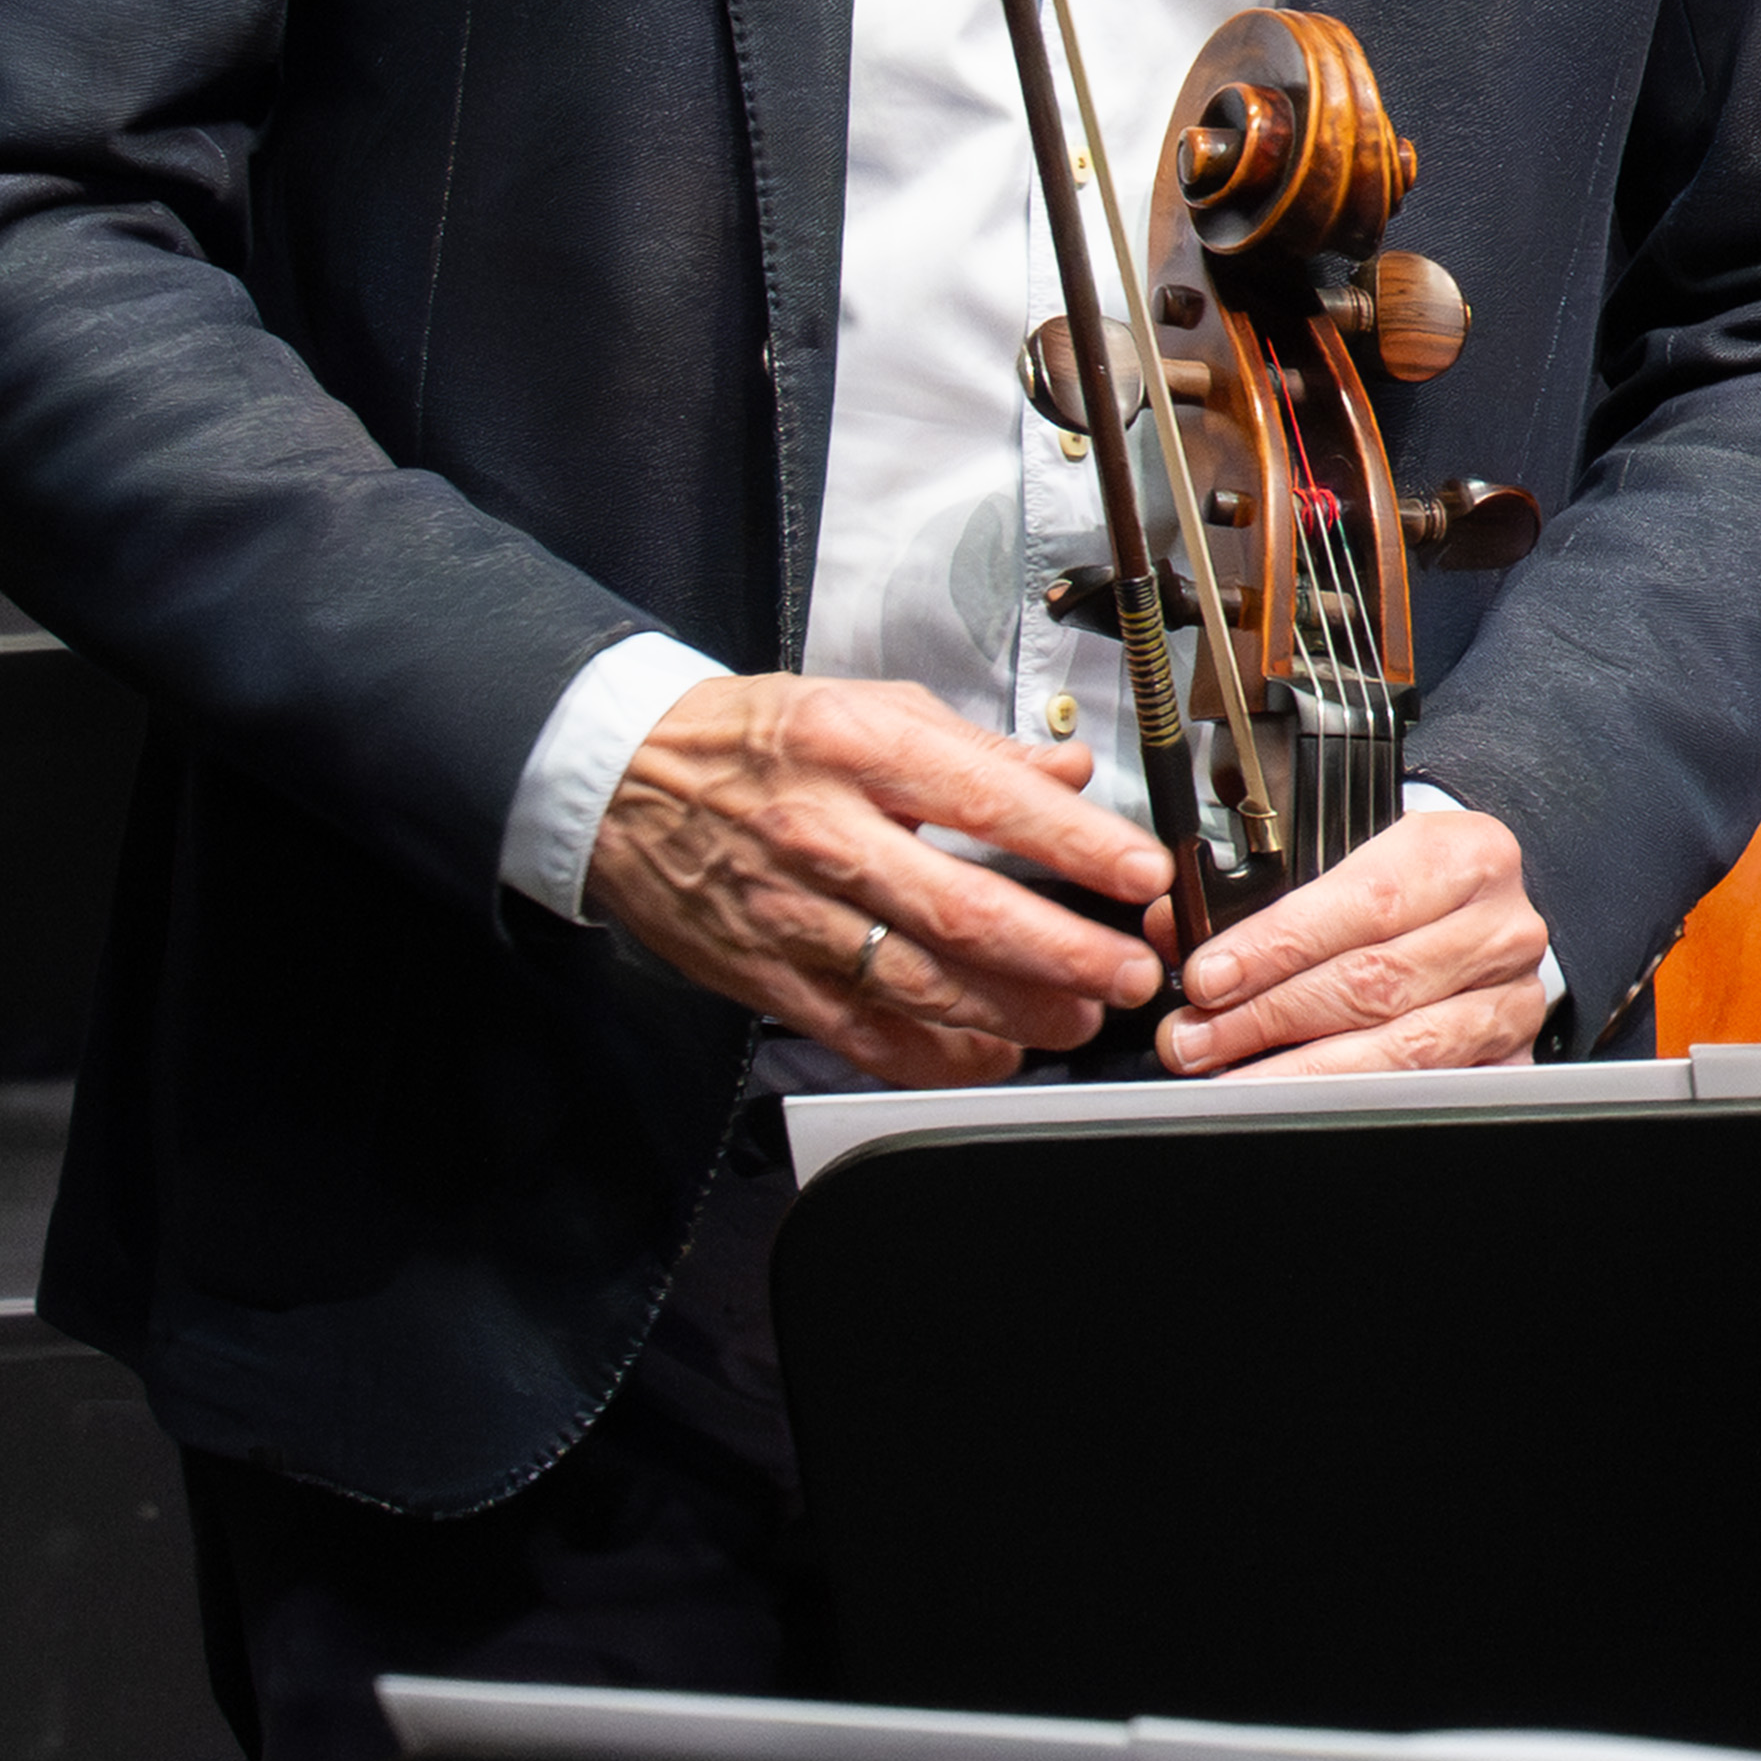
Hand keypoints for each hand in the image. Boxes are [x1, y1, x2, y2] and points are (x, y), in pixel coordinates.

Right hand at [586, 671, 1171, 1085]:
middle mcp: (825, 836)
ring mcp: (792, 914)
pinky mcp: (765, 974)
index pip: (989, 802)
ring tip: (1079, 1018)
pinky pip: (861, 1032)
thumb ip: (976, 748)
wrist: (617, 777)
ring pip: (919, 984)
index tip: (1143, 872)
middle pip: (963, 910)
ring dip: (1014, 1013)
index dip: (1078, 844)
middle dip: (1064, 953)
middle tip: (1130, 973)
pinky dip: (935, 1055)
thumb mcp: (864, 705)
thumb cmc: (749, 739)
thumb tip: (1068, 776)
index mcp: (857, 751)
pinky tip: (991, 1054)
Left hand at [1156, 797, 1557, 1079]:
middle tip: (1198, 1038)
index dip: (1278, 947)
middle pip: (1375, 982)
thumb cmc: (1407, 885)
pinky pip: (1430, 1090)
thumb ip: (1266, 896)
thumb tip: (1177, 932)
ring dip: (1302, 1069)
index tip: (1210, 978)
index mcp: (1465, 855)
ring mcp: (1511, 996)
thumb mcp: (1345, 859)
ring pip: (1402, 1046)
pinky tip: (1302, 1102)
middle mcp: (1500, 927)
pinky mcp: (1510, 1054)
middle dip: (1268, 1017)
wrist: (1476, 913)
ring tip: (1233, 1077)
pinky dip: (1357, 1099)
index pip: (1366, 902)